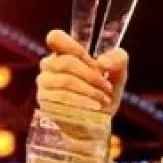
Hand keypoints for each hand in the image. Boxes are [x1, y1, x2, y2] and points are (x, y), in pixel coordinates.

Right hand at [36, 30, 129, 162]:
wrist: (97, 124)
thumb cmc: (105, 94)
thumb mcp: (118, 76)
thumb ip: (118, 60)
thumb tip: (104, 61)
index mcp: (66, 53)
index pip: (56, 38)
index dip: (69, 43)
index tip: (85, 55)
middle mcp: (50, 66)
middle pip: (66, 62)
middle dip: (91, 75)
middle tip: (107, 86)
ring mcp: (44, 84)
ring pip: (64, 80)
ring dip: (89, 90)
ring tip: (104, 100)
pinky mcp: (45, 102)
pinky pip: (60, 98)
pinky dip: (82, 101)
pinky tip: (95, 107)